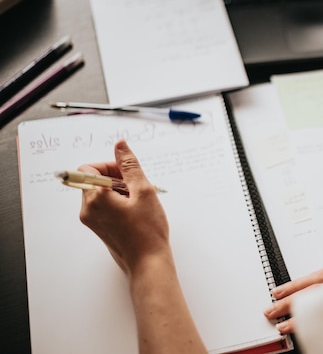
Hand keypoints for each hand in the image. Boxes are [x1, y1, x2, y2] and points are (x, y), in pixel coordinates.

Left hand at [78, 139, 170, 275]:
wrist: (148, 263)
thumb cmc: (148, 231)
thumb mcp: (144, 191)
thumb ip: (130, 165)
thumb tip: (120, 146)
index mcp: (96, 198)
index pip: (89, 168)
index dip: (110, 166)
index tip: (127, 174)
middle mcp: (88, 209)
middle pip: (93, 179)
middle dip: (115, 177)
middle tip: (136, 187)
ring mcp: (92, 220)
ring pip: (99, 192)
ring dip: (118, 190)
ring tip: (138, 201)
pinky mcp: (99, 228)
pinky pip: (103, 206)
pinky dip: (117, 202)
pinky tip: (135, 211)